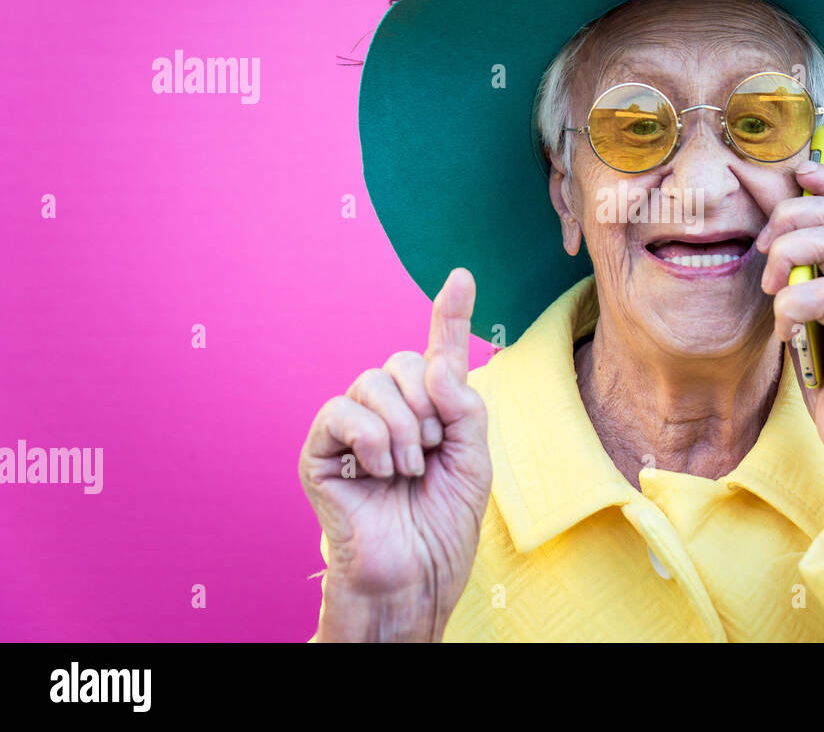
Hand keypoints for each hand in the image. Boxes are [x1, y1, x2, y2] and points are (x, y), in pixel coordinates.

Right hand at [299, 267, 491, 640]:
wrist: (414, 577)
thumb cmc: (442, 523)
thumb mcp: (474, 459)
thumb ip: (463, 405)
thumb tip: (435, 363)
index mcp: (429, 410)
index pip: (438, 351)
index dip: (449, 314)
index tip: (462, 276)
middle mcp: (387, 410)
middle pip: (404, 362)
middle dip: (429, 407)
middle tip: (431, 454)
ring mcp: (350, 428)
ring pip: (373, 382)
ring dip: (404, 430)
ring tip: (408, 471)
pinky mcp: (320, 451)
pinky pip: (341, 412)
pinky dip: (371, 440)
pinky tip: (380, 473)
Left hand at [755, 162, 823, 529]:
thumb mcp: (812, 319)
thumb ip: (800, 282)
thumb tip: (767, 249)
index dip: (822, 181)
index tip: (790, 176)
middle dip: (792, 218)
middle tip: (765, 253)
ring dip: (792, 253)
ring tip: (773, 286)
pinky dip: (795, 303)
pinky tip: (785, 328)